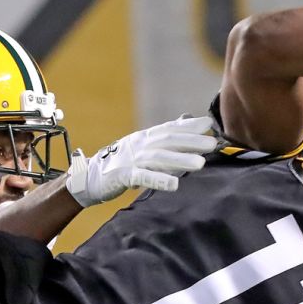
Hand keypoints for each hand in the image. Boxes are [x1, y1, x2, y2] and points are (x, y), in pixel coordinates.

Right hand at [66, 116, 218, 206]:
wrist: (90, 177)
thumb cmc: (122, 163)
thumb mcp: (143, 147)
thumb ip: (165, 135)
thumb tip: (186, 119)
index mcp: (145, 137)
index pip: (169, 128)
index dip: (188, 126)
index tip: (208, 125)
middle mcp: (139, 144)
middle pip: (167, 140)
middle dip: (191, 141)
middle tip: (212, 144)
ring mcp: (131, 159)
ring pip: (158, 157)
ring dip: (180, 160)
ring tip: (200, 164)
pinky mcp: (122, 176)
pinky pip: (142, 177)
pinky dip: (159, 179)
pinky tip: (174, 184)